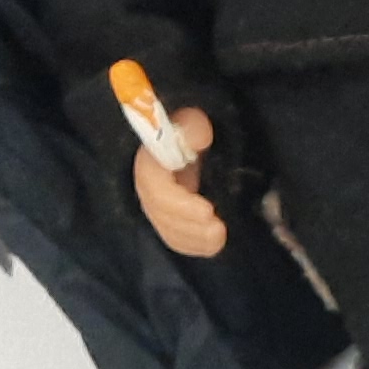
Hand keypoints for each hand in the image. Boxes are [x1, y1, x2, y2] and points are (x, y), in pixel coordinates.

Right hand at [133, 107, 227, 255]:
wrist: (187, 142)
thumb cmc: (188, 131)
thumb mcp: (192, 121)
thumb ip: (193, 126)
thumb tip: (200, 137)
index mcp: (150, 164)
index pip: (156, 189)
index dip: (180, 204)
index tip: (208, 211)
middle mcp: (148, 189)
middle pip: (161, 215)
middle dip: (189, 226)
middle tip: (218, 230)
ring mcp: (157, 207)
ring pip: (168, 230)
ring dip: (193, 239)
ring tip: (219, 239)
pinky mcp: (168, 219)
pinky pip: (174, 238)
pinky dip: (192, 246)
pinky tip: (212, 247)